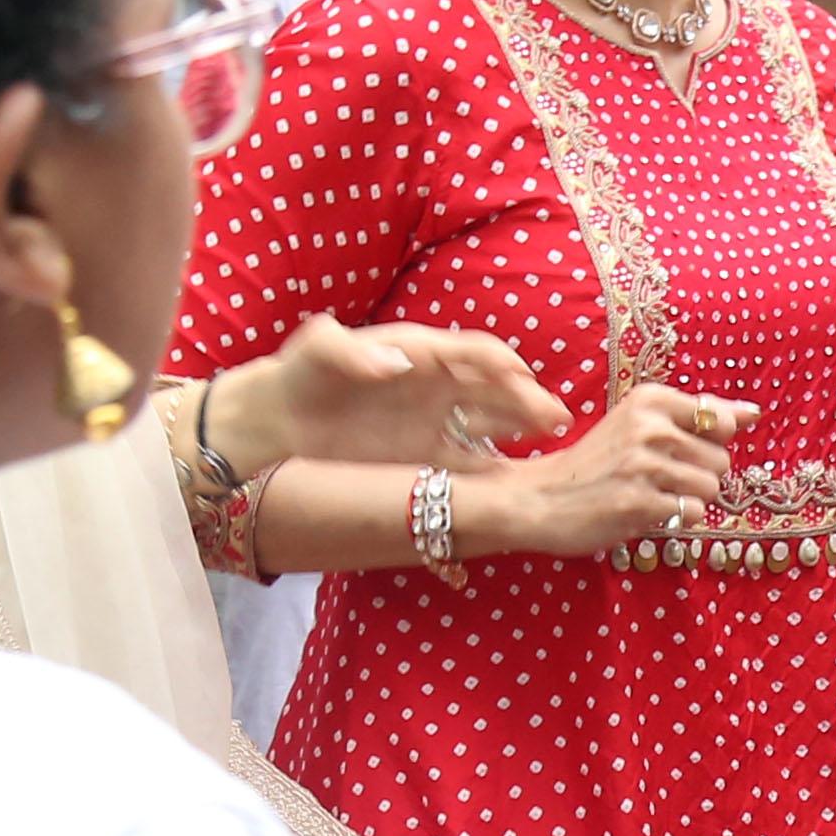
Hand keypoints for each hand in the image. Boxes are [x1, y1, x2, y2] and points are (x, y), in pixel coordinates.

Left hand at [219, 316, 564, 471]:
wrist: (279, 418)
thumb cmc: (300, 373)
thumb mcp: (318, 352)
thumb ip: (351, 351)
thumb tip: (396, 363)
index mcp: (422, 353)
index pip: (475, 353)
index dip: (503, 365)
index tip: (525, 381)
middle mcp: (438, 384)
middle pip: (496, 388)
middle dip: (528, 400)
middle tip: (557, 420)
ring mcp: (434, 420)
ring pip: (492, 425)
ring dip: (522, 431)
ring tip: (552, 444)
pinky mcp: (424, 454)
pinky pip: (467, 464)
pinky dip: (493, 473)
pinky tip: (514, 484)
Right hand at [477, 383, 752, 556]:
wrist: (540, 497)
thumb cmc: (598, 462)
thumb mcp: (641, 424)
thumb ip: (700, 416)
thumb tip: (755, 413)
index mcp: (651, 400)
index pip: (721, 420)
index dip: (710, 443)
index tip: (678, 450)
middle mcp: (649, 427)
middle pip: (721, 459)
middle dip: (699, 475)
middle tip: (657, 478)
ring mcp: (644, 466)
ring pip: (711, 488)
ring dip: (688, 500)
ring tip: (652, 495)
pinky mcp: (639, 503)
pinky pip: (693, 513)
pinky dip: (676, 520)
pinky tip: (646, 512)